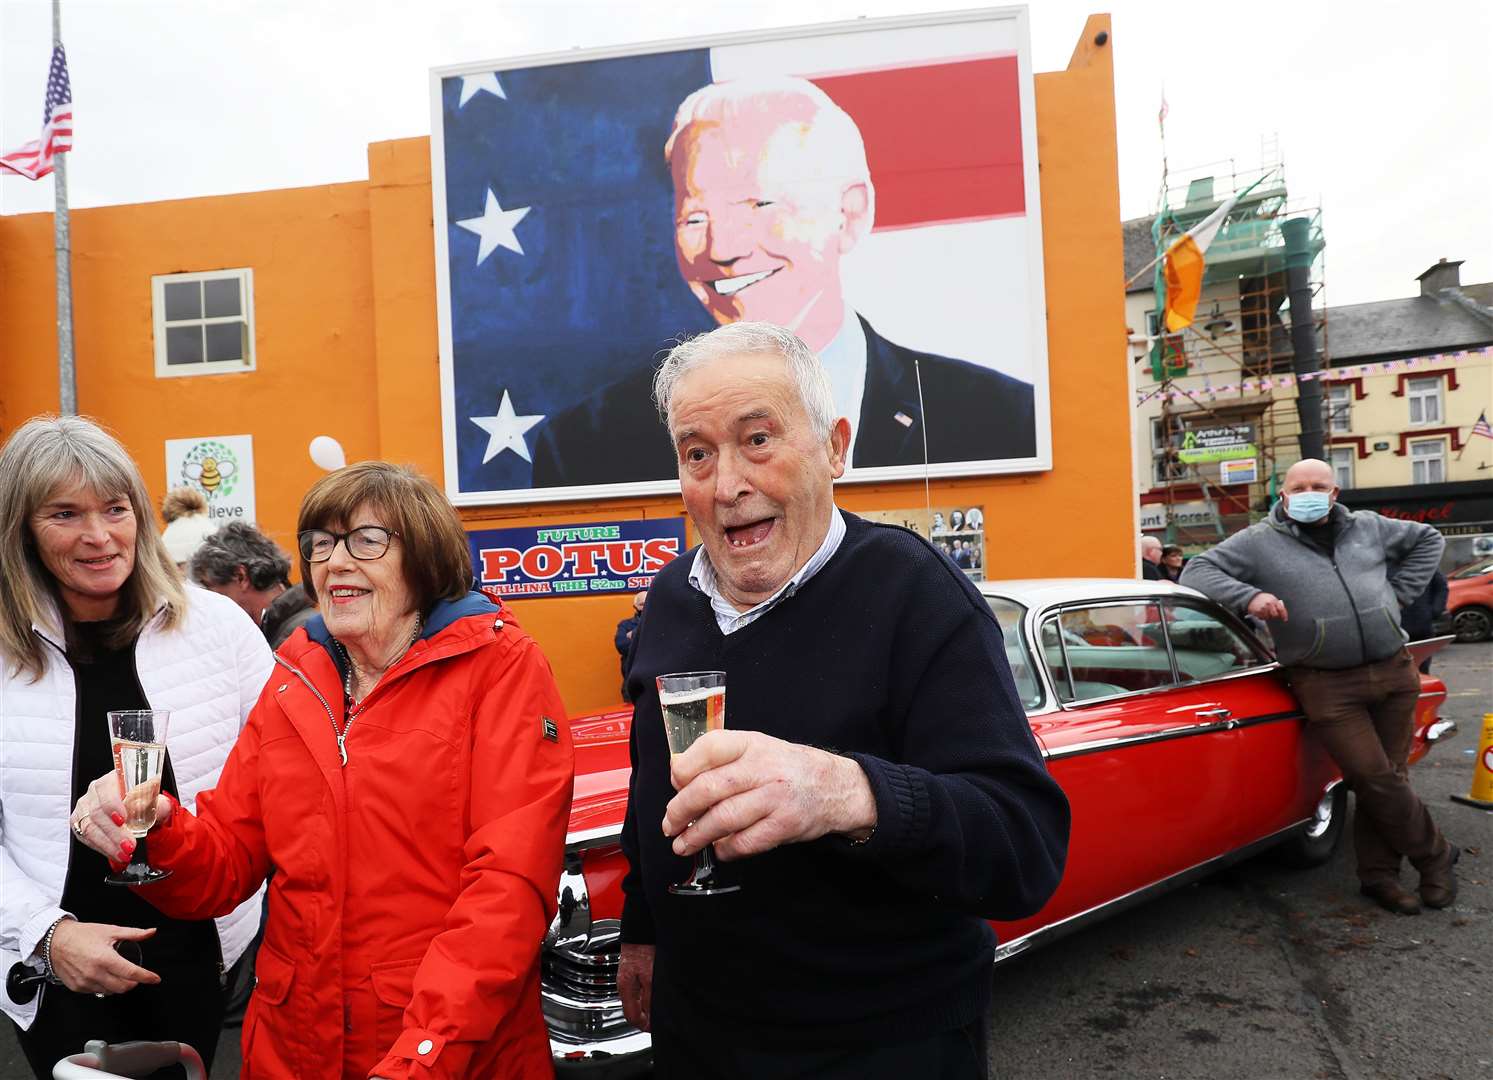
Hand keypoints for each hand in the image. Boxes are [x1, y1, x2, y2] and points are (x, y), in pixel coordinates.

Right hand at [48, 921, 159, 994]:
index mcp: (105, 958)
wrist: (55, 941)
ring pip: (110, 992)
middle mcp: (94, 973)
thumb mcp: (110, 930)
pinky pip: (97, 992)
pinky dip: (105, 987)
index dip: (146, 977)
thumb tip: (151, 932)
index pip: (131, 973)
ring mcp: (85, 982)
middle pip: (123, 987)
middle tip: (136, 975)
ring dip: (120, 986)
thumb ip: (133, 933)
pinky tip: (106, 978)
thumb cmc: (81, 935)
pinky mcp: (77, 987)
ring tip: (121, 975)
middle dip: (134, 982)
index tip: (155, 979)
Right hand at [72, 772, 172, 861]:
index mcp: (113, 779)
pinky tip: (114, 853)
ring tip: (124, 854)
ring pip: (89, 827)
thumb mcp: (155, 800)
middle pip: (97, 812)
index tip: (123, 820)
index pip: (106, 788)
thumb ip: (158, 801)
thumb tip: (160, 803)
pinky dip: (101, 847)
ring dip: (107, 844)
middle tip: (129, 846)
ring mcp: (84, 807)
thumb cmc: (144, 802)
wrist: (137, 813)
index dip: (112, 804)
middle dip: (114, 832)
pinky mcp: (79, 822)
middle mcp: (95, 791)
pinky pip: (85, 837)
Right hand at [618, 943, 653, 1031]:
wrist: (640, 933)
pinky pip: (637, 994)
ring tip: (657, 1011)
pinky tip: (654, 998)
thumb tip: (651, 1015)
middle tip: (657, 1022)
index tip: (654, 1028)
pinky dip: (646, 999)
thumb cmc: (643, 950)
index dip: (644, 1026)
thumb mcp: (649, 977)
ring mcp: (626, 981)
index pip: (631, 1017)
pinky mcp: (631, 975)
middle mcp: (623, 986)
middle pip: (633, 1011)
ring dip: (646, 1010)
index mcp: (625, 988)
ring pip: (635, 1003)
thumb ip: (649, 997)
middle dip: (646, 1019)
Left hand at [662, 731, 875, 859]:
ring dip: (696, 836)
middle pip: (708, 788)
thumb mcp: (757, 749)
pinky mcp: (785, 824)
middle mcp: (763, 767)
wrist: (836, 786)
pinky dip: (726, 849)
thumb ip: (721, 758)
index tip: (674, 783)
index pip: (709, 748)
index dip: (683, 768)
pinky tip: (719, 849)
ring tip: (683, 845)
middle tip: (669, 824)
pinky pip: (745, 842)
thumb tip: (678, 777)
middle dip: (680, 810)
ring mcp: (775, 797)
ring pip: (723, 818)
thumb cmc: (786, 768)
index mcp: (752, 743)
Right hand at [1247, 592, 1287, 621]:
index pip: (1281, 609)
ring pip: (1268, 617)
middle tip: (1273, 615)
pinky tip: (1262, 613)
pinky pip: (1262, 618)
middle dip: (1275, 616)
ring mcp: (1263, 608)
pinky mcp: (1257, 612)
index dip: (1284, 615)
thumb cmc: (1264, 598)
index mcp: (1274, 600)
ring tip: (1266, 613)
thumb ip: (1278, 604)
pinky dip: (1263, 617)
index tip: (1285, 619)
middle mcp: (1268, 604)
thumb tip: (1283, 612)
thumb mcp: (1272, 598)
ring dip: (1268, 617)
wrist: (1252, 597)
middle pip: (1275, 615)